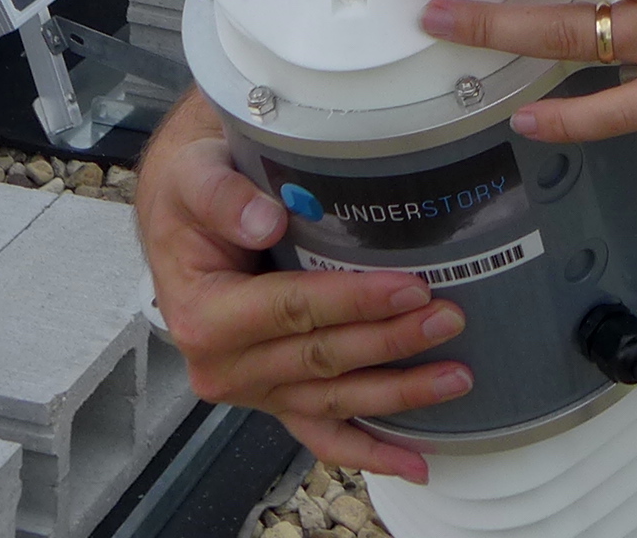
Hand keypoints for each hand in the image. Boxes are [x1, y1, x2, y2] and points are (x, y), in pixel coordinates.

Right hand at [132, 99, 474, 480]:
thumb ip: (223, 197)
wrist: (180, 217)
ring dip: (396, 393)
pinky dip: (369, 450)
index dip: (353, 302)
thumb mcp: (193, 176)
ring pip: (333, 400)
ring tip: (456, 376)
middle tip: (449, 318)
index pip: (291, 309)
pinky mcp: (277, 396)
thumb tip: (265, 220)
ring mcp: (254, 389)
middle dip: (391, 342)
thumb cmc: (189, 195)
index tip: (410, 289)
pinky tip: (415, 461)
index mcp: (204, 315)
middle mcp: (225, 366)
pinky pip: (323, 433)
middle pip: (322, 358)